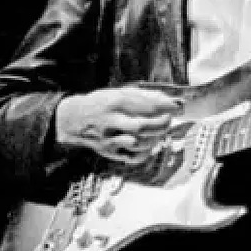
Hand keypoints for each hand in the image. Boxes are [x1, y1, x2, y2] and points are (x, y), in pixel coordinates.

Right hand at [54, 87, 183, 163]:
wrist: (73, 119)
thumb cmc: (101, 103)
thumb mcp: (118, 93)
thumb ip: (143, 96)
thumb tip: (170, 100)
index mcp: (115, 102)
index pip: (145, 105)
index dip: (165, 107)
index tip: (177, 107)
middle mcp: (111, 121)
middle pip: (142, 126)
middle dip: (161, 124)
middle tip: (168, 120)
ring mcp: (108, 138)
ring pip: (138, 143)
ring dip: (155, 138)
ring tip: (159, 131)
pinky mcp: (108, 152)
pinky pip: (132, 157)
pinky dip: (146, 153)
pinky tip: (149, 145)